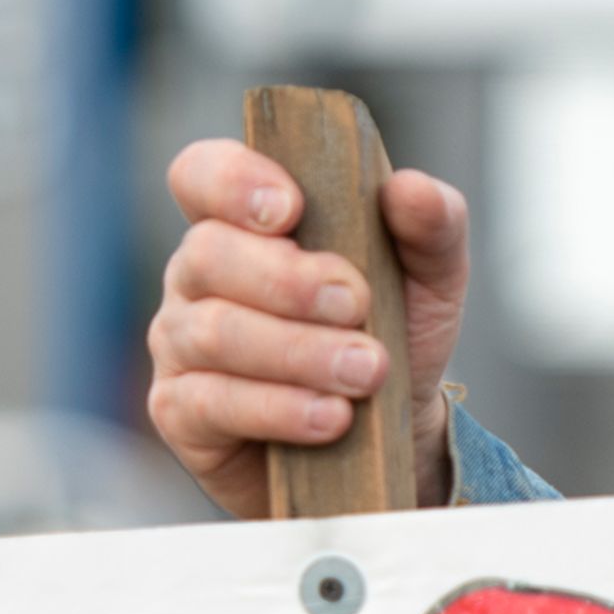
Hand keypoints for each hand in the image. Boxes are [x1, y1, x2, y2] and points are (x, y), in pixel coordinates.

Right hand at [147, 137, 472, 517]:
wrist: (392, 439)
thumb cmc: (393, 338)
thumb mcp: (429, 279)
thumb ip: (432, 224)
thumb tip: (411, 189)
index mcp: (243, 223)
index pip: (202, 174)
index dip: (233, 182)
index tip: (292, 210)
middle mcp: (199, 277)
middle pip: (208, 253)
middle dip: (288, 280)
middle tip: (358, 305)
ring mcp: (181, 345)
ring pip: (214, 332)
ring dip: (299, 351)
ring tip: (367, 371)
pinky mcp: (183, 414)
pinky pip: (211, 404)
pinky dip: (280, 408)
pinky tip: (332, 417)